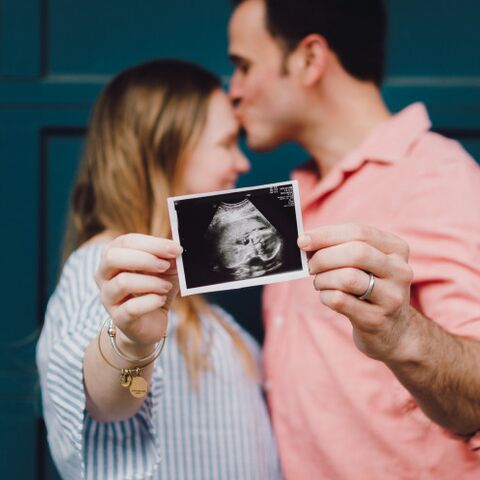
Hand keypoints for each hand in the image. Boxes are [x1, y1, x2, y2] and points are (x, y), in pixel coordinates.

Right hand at [95, 233, 181, 353]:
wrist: (150, 322)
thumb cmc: (155, 289)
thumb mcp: (166, 269)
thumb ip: (169, 257)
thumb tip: (176, 249)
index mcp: (113, 256)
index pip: (126, 242)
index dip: (152, 244)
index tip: (175, 249)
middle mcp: (104, 275)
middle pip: (112, 257)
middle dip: (144, 259)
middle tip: (165, 266)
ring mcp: (108, 297)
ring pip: (122, 282)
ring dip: (151, 282)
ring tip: (166, 286)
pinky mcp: (118, 318)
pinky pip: (131, 308)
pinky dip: (151, 301)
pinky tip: (160, 300)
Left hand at [298, 224, 413, 361]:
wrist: (393, 330)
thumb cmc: (370, 287)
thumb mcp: (366, 263)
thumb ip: (341, 247)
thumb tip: (306, 240)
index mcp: (396, 249)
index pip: (359, 232)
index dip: (326, 235)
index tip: (303, 240)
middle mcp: (399, 271)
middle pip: (356, 253)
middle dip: (324, 257)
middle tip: (310, 266)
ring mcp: (391, 297)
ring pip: (348, 278)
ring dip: (323, 278)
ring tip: (320, 282)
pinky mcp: (377, 319)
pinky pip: (340, 300)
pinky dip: (325, 296)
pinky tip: (326, 296)